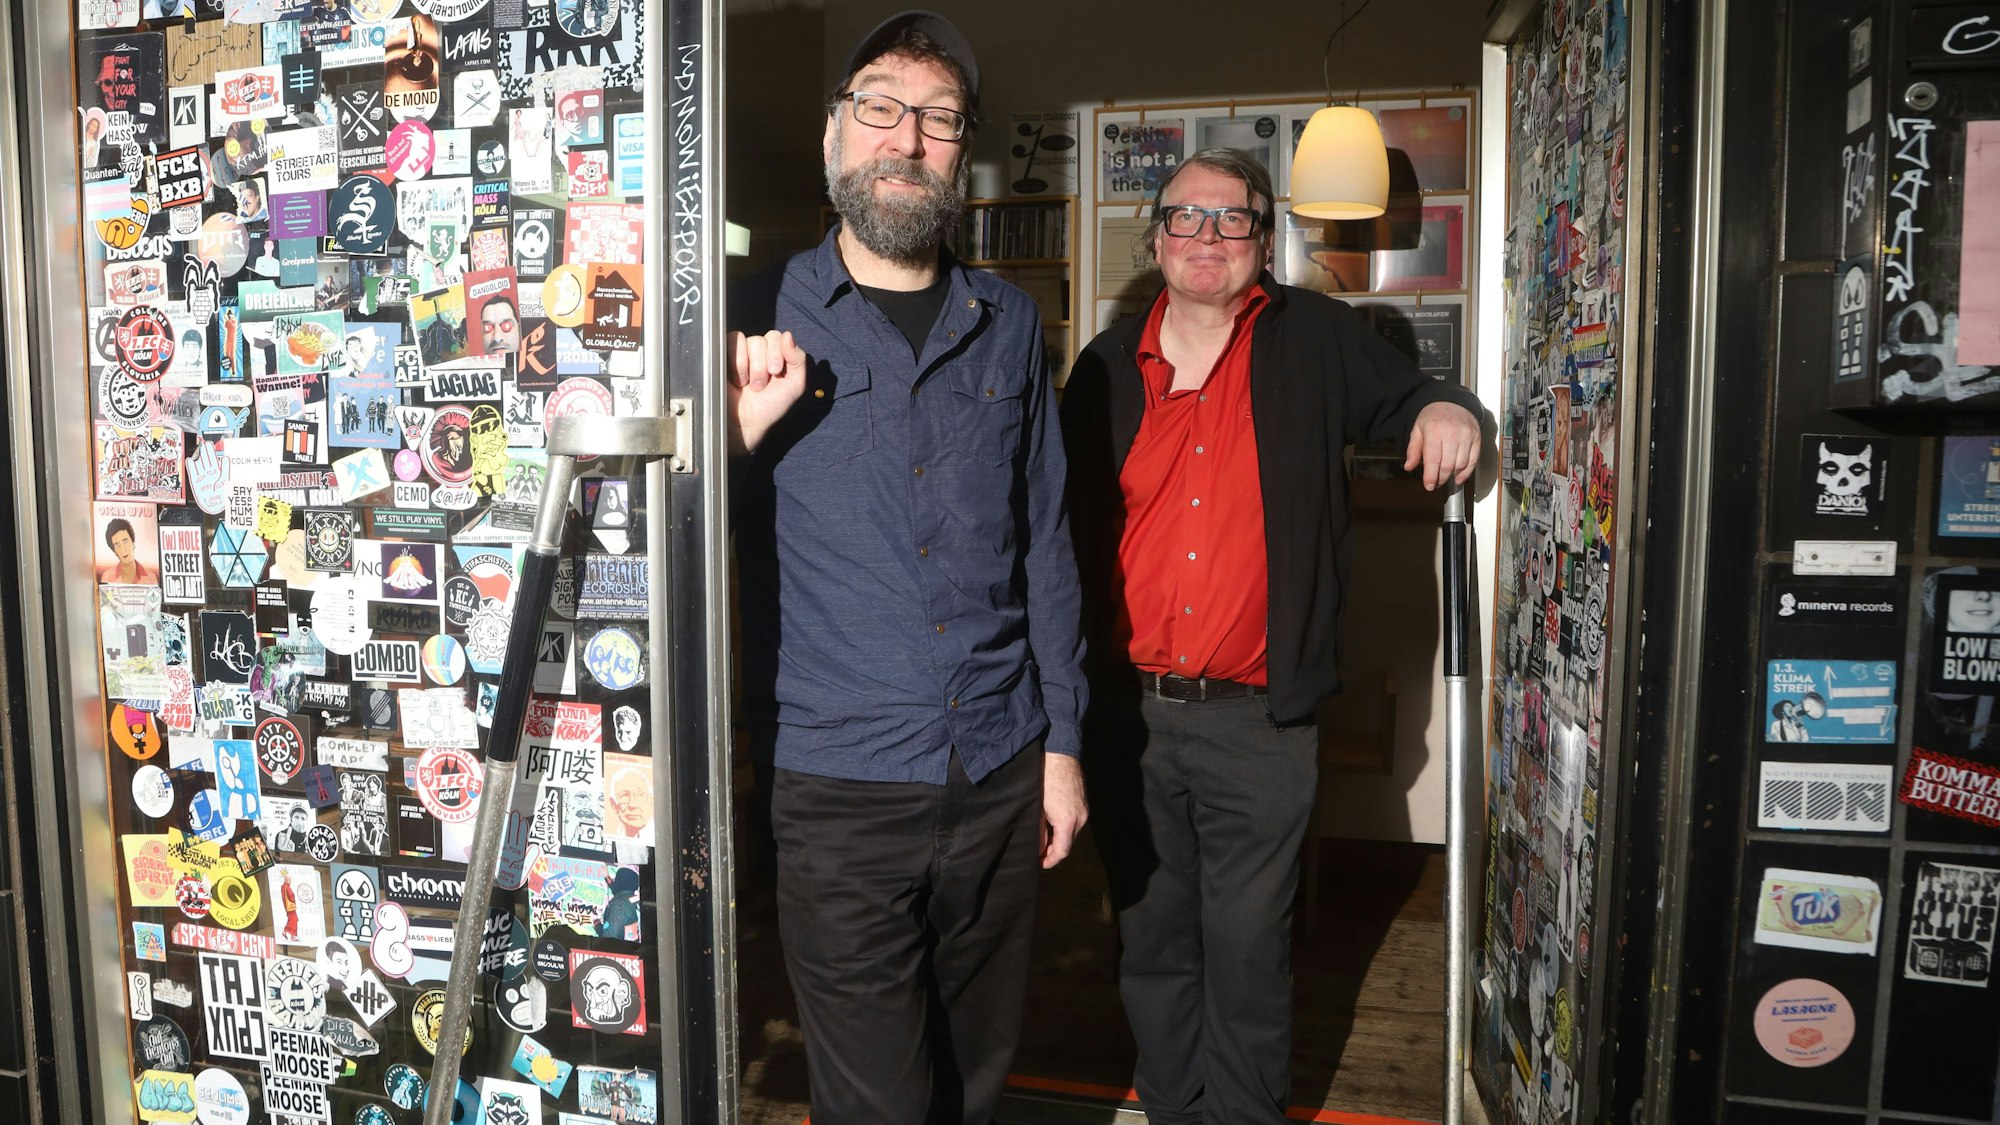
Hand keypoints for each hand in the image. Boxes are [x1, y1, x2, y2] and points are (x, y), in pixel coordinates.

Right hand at [728, 329, 809, 453]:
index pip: (780, 337)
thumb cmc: (770, 406)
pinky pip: (734, 341)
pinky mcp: (725, 353)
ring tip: (749, 384)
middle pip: (767, 338)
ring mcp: (742, 351)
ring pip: (752, 340)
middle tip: (762, 385)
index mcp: (777, 355)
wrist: (745, 421)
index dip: (779, 352)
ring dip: (753, 366)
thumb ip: (798, 359)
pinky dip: (737, 361)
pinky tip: (737, 379)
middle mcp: (760, 351)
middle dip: (766, 364)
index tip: (776, 373)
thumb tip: (788, 336)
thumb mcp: (794, 385)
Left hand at [1041, 752, 1087, 868]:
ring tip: (1043, 836)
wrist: (1060, 753)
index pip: (1062, 851)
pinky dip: (1064, 826)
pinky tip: (1051, 822)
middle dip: (1054, 849)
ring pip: (1072, 832)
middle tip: (1038, 851)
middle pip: (1068, 843)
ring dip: (1059, 837)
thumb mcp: (1037, 807)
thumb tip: (1038, 848)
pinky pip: (1075, 821)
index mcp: (1068, 821)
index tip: (1040, 863)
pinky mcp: (1084, 802)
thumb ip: (1039, 830)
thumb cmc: (1045, 778)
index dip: (1050, 860)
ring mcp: (1084, 809)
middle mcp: (1081, 818)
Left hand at [1404, 401, 1480, 489]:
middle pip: (1448, 465)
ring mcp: (1466, 435)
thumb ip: (1413, 449)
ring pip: (1461, 464)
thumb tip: (1409, 466)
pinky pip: (1473, 460)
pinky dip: (1467, 472)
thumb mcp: (1417, 430)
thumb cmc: (1433, 416)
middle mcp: (1452, 433)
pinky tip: (1459, 477)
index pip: (1433, 460)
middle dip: (1441, 479)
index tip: (1429, 486)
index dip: (1431, 477)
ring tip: (1445, 477)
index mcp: (1434, 431)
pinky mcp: (1476, 437)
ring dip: (1453, 476)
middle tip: (1436, 483)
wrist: (1451, 401)